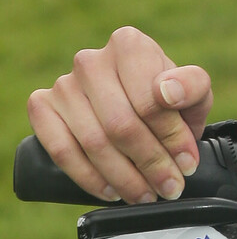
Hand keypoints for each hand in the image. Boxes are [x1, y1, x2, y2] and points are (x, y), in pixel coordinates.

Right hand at [27, 27, 213, 204]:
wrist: (134, 104)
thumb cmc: (167, 97)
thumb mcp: (193, 90)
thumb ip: (193, 87)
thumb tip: (168, 92)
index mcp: (128, 45)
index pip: (149, 101)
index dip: (171, 138)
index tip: (186, 162)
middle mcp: (90, 61)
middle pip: (120, 125)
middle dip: (150, 164)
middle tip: (169, 187)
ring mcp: (63, 84)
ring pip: (93, 143)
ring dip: (123, 177)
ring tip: (145, 194)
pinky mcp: (41, 107)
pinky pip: (61, 151)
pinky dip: (87, 177)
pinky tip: (110, 190)